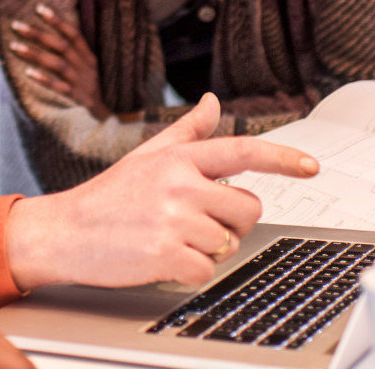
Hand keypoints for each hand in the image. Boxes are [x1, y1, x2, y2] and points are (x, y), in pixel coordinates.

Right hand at [3, 93, 318, 290]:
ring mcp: (173, 218)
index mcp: (179, 158)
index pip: (243, 151)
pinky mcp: (165, 253)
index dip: (283, 158)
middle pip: (247, 209)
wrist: (63, 231)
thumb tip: (212, 102)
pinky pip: (207, 271)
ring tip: (167, 237)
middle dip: (229, 222)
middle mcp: (180, 183)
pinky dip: (189, 272)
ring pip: (228, 243)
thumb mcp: (148, 156)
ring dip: (205, 249)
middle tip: (189, 222)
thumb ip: (187, 131)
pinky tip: (161, 258)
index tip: (311, 165)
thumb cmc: (108, 196)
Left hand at [8, 4, 109, 119]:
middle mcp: (87, 67)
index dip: (57, 20)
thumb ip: (76, 49)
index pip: (74, 34)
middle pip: (62, 46)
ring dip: (36, 54)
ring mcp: (82, 83)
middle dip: (38, 34)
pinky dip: (44, 79)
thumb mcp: (88, 67)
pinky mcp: (77, 99)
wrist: (106, 117)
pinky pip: (60, 88)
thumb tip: (66, 19)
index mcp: (89, 57)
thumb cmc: (91, 87)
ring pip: (59, 65)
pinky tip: (28, 72)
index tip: (38, 9)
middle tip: (16, 25)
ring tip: (15, 46)